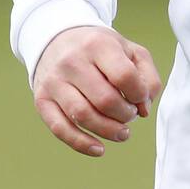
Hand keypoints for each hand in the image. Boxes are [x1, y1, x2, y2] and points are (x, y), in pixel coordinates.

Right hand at [32, 26, 161, 157]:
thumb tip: (144, 110)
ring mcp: (54, 82)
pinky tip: (99, 149)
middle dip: (125, 115)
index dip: (139, 94)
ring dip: (108, 131)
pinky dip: (81, 144)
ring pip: (83, 116)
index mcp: (97, 45)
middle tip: (130, 115)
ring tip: (122, 133)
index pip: (124, 76)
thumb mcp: (130, 50)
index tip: (141, 98)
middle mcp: (72, 62)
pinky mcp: (42, 100)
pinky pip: (60, 128)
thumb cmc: (100, 49)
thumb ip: (147, 77)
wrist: (56, 39)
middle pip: (105, 100)